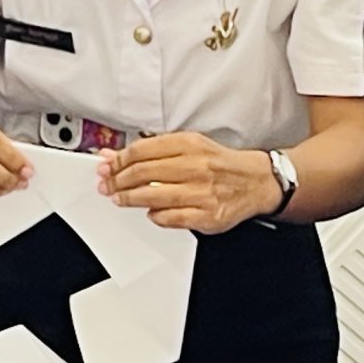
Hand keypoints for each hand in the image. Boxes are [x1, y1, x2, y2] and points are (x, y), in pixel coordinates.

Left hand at [100, 133, 279, 234]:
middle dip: (118, 180)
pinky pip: (171, 218)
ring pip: (153, 196)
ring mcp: (202, 192)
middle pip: (143, 173)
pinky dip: (155, 216)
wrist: (256, 182)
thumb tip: (112, 155)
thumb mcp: (188, 147)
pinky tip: (150, 212)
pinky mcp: (208, 215)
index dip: (118, 160)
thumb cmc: (219, 164)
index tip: (107, 167)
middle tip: (107, 185)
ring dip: (129, 198)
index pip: (142, 151)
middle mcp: (196, 166)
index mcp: (189, 144)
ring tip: (119, 199)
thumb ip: (151, 151)